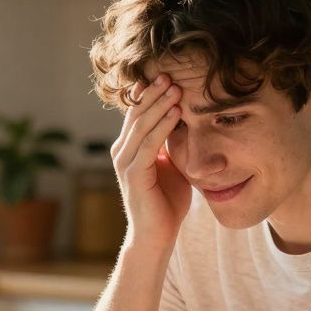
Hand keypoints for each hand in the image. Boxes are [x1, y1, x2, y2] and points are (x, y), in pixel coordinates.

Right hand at [111, 75, 191, 251]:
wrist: (158, 235)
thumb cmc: (167, 202)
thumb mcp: (172, 164)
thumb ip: (173, 143)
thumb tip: (188, 119)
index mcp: (130, 147)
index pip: (138, 113)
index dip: (151, 94)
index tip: (169, 76)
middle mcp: (122, 152)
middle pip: (137, 114)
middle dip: (153, 93)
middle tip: (170, 74)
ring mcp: (126, 163)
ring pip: (141, 126)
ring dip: (159, 105)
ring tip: (175, 88)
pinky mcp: (134, 175)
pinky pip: (149, 145)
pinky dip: (162, 127)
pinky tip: (175, 114)